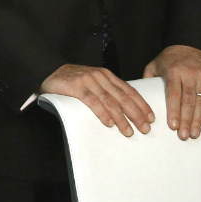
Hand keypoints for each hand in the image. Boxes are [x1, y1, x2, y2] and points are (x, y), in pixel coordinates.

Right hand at [40, 64, 154, 136]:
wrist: (49, 70)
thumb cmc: (73, 79)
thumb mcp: (94, 80)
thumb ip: (107, 89)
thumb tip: (125, 106)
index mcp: (107, 75)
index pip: (129, 90)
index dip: (141, 104)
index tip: (151, 117)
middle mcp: (100, 77)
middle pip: (123, 98)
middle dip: (136, 114)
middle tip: (145, 128)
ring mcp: (89, 81)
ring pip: (110, 102)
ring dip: (122, 118)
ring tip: (128, 131)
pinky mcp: (76, 87)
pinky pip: (93, 102)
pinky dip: (103, 113)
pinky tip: (109, 123)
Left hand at [143, 44, 200, 139]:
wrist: (191, 43)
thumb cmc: (170, 57)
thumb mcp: (155, 64)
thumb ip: (148, 79)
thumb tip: (140, 96)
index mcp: (173, 72)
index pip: (173, 94)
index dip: (173, 111)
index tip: (173, 126)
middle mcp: (189, 75)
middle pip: (188, 102)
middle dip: (186, 121)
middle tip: (184, 136)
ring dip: (198, 120)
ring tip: (194, 134)